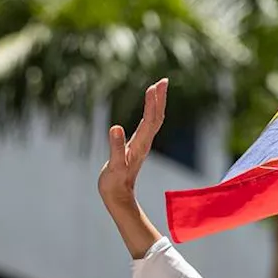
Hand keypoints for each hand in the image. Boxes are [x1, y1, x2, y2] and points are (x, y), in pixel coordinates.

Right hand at [98, 78, 167, 212]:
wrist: (118, 196)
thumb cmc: (114, 182)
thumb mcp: (113, 165)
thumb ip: (115, 147)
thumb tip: (115, 128)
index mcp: (140, 144)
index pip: (150, 120)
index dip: (152, 103)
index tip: (154, 86)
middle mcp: (144, 143)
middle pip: (156, 117)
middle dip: (160, 99)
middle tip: (163, 81)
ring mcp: (142, 144)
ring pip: (154, 121)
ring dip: (157, 104)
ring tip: (158, 88)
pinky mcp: (137, 146)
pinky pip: (147, 125)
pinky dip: (150, 112)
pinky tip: (148, 108)